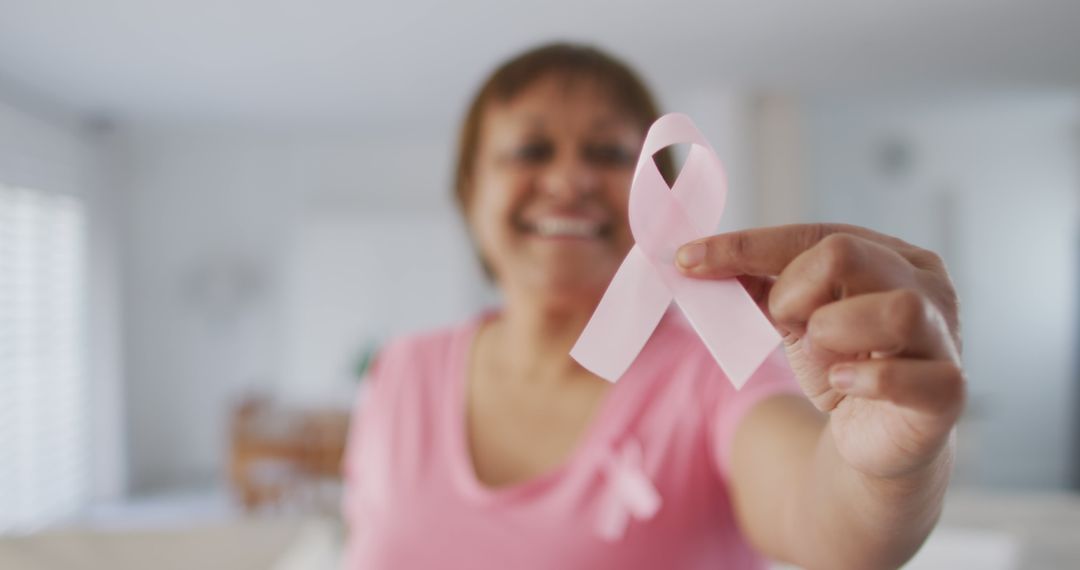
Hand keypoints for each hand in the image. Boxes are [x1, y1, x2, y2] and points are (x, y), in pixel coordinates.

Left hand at [676, 224, 964, 478]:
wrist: (875, 439)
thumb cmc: (843, 364)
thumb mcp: (795, 319)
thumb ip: (757, 286)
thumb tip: (695, 259)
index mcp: (891, 255)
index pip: (813, 234)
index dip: (744, 246)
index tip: (686, 259)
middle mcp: (927, 285)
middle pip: (847, 253)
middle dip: (794, 290)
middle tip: (787, 323)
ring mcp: (943, 336)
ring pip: (895, 309)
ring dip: (832, 330)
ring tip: (825, 353)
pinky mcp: (947, 391)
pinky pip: (909, 377)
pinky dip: (865, 378)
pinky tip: (843, 384)